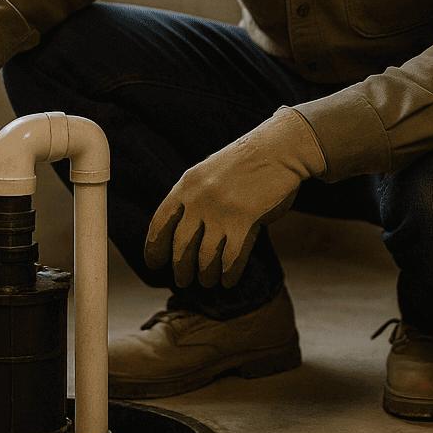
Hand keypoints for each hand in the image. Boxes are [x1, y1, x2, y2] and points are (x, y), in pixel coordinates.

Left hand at [145, 107, 326, 288]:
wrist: (278, 149)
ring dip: (205, 276)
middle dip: (180, 270)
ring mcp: (221, 211)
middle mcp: (199, 199)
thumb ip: (192, 198)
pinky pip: (231, 258)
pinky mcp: (246, 220)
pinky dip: (228, 274)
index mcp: (185, 186)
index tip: (154, 264)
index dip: (154, 249)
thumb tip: (179, 232)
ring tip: (207, 282)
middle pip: (181, 247)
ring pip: (206, 258)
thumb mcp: (207, 174)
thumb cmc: (244, 164)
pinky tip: (228, 281)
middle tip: (183, 281)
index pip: (159, 224)